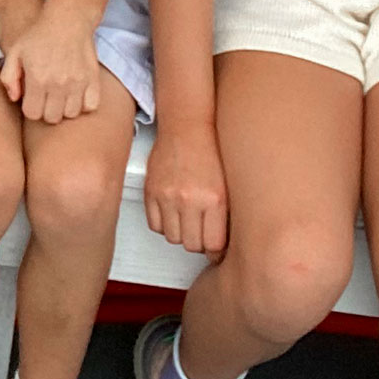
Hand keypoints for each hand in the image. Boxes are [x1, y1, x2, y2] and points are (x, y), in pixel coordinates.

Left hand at [1, 2, 105, 126]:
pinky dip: (84, 104)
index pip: (33, 114)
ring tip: (60, 97)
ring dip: (65, 109)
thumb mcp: (15, 52)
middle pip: (52, 118)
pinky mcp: (93, 79)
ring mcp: (78, 82)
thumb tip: (15, 98)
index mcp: (37, 78)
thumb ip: (8, 78)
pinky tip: (76, 95)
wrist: (67, 19)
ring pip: (71, 114)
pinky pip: (90, 106)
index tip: (32, 99)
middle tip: (46, 99)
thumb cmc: (38, 36)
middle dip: (46, 111)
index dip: (31, 108)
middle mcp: (58, 83)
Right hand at [142, 123, 226, 256]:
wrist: (186, 127)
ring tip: (188, 222)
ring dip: (181, 234)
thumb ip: (224, 216)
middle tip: (202, 235)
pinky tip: (173, 214)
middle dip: (199, 243)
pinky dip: (164, 225)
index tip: (216, 250)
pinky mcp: (151, 192)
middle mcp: (190, 199)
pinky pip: (155, 225)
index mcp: (214, 199)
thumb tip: (221, 246)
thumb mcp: (227, 185)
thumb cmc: (210, 152)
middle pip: (192, 245)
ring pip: (172, 237)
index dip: (216, 251)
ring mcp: (168, 196)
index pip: (214, 244)